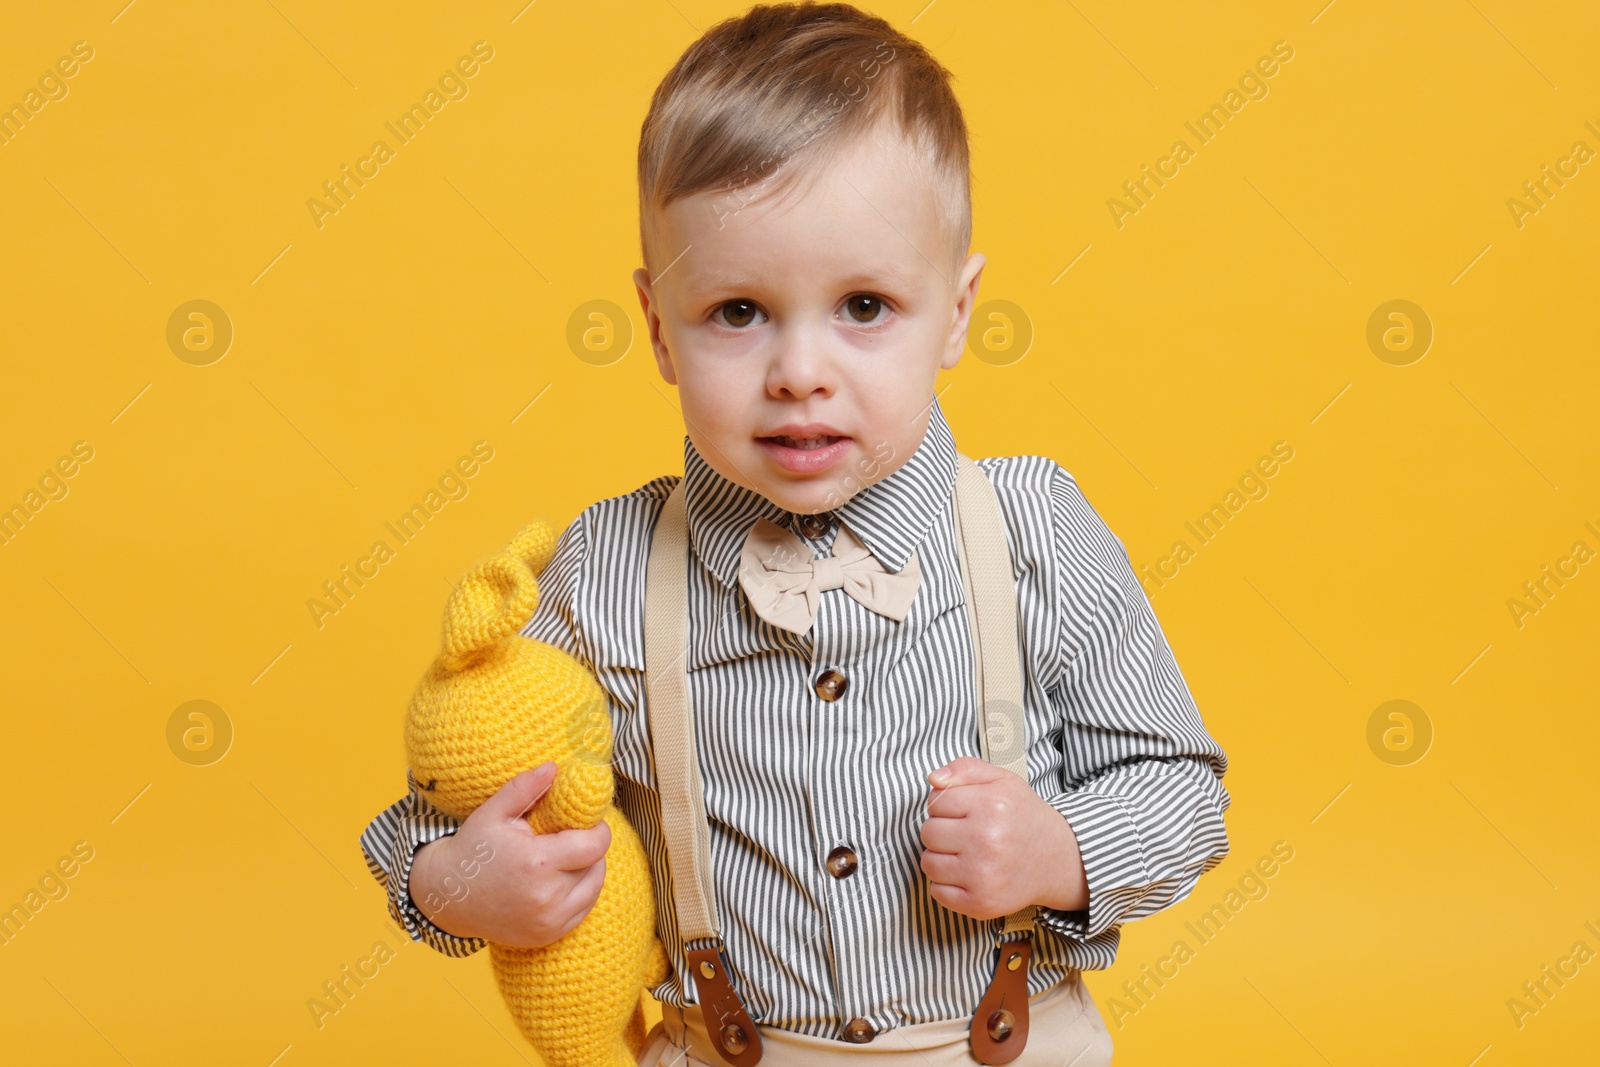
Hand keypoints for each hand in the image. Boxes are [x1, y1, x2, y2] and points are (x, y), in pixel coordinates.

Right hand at [408, 762, 610, 947]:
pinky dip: (579, 893)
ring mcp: (548, 921)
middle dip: (589, 848)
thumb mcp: (494, 813)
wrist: (448, 898)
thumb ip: (525, 787)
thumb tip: (554, 767)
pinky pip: (583, 909)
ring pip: (594, 888)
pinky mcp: (547, 935)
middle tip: (567, 838)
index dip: (597, 829)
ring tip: (562, 858)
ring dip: (588, 870)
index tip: (585, 822)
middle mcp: (547, 897)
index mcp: (537, 862)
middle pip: (596, 865)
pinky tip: (557, 880)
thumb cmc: (473, 850)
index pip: (596, 845)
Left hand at [918, 756, 1088, 919]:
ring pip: (929, 863)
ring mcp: (983, 875)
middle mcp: (987, 840)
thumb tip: (933, 779)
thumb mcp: (1002, 780)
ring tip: (967, 854)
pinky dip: (947, 884)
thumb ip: (964, 769)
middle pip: (928, 833)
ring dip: (942, 857)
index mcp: (991, 805)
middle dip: (942, 831)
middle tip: (967, 833)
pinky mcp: (981, 903)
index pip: (935, 802)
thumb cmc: (1023, 817)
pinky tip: (968, 874)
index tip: (964, 811)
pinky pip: (937, 892)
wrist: (1057, 859)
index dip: (946, 805)